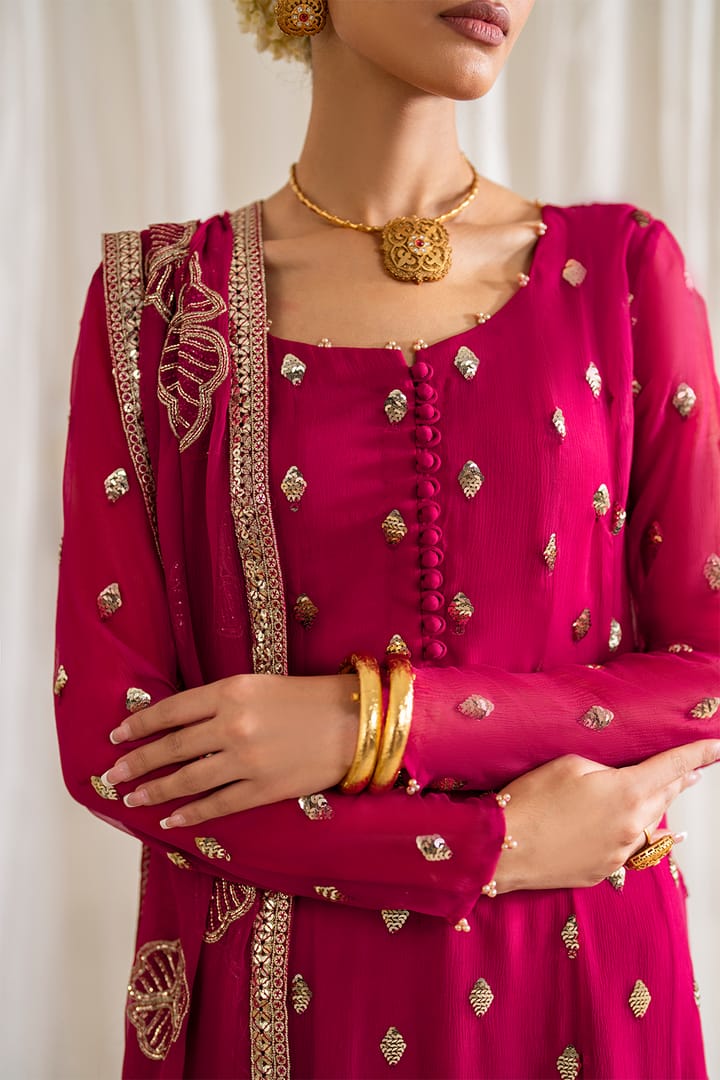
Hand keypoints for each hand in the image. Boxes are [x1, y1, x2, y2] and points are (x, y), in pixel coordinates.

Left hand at [101, 673, 358, 827]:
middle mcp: (232, 726)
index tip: (117, 736)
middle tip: (112, 774)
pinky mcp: (264, 789)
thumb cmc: (309, 698)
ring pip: (188, 780)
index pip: (171, 711)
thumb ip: (220, 702)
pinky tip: (172, 819)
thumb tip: (178, 724)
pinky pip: (218, 805)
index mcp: (230, 692)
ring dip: (156, 791)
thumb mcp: (258, 685)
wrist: (357, 723)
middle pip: (172, 748)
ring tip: (133, 798)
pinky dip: (190, 814)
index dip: (140, 725)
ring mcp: (246, 761)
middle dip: (137, 762)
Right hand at [494, 739, 719, 892]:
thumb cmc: (531, 800)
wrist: (503, 849)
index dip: (698, 754)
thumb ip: (605, 767)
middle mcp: (632, 827)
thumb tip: (619, 778)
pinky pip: (624, 845)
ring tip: (649, 792)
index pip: (673, 767)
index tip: (716, 747)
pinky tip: (606, 823)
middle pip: (665, 797)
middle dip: (678, 780)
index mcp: (628, 793)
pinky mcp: (603, 870)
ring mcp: (619, 853)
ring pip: (646, 823)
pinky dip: (623, 830)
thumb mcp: (569, 764)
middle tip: (691, 769)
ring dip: (651, 806)